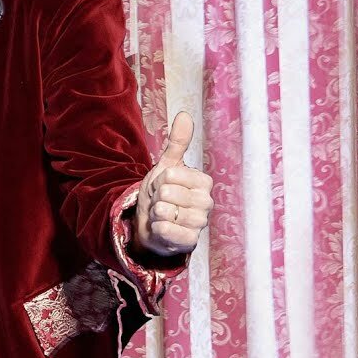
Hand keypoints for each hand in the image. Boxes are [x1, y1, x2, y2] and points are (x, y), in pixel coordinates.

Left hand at [134, 112, 213, 255]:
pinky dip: (157, 229)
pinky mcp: (190, 242)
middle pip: (165, 192)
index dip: (158, 179)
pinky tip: (162, 229)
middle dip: (155, 197)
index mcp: (203, 182)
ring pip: (165, 211)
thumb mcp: (167, 166)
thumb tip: (184, 115)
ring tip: (162, 215)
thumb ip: (177, 142)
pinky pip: (166, 230)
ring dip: (155, 213)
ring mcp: (199, 224)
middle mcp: (206, 203)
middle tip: (161, 202)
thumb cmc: (162, 194)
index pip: (170, 174)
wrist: (151, 223)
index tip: (163, 185)